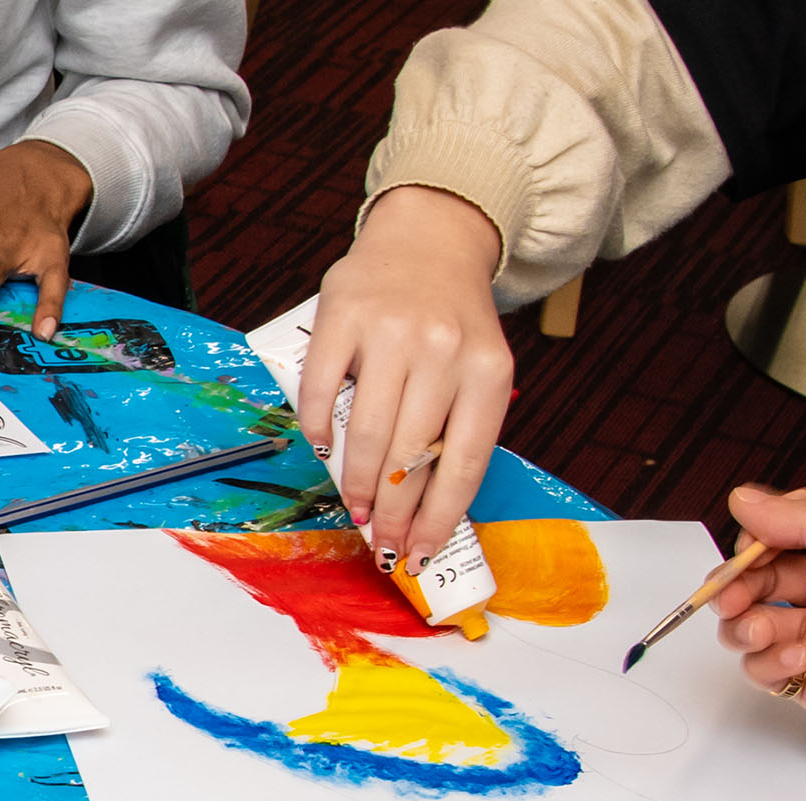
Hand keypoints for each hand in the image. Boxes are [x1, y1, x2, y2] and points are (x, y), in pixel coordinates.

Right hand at [299, 186, 511, 571]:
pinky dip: (319, 429)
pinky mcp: (343, 315)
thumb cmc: (451, 320)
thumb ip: (454, 427)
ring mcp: (391, 331)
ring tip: (354, 505)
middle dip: (392, 513)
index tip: (419, 553)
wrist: (429, 241)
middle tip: (379, 540)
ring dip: (356, 483)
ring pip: (366, 433)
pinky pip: (321, 391)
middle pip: (409, 457)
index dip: (438, 518)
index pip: (462, 463)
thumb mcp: (476, 368)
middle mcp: (443, 350)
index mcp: (486, 369)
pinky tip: (325, 447)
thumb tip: (419, 512)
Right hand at [710, 486, 805, 774]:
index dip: (759, 536)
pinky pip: (763, 667)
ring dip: (743, 624)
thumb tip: (744, 499)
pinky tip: (801, 662)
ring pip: (751, 621)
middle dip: (736, 584)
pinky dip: (767, 663)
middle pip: (760, 575)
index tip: (748, 548)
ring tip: (764, 632)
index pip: (787, 528)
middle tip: (730, 597)